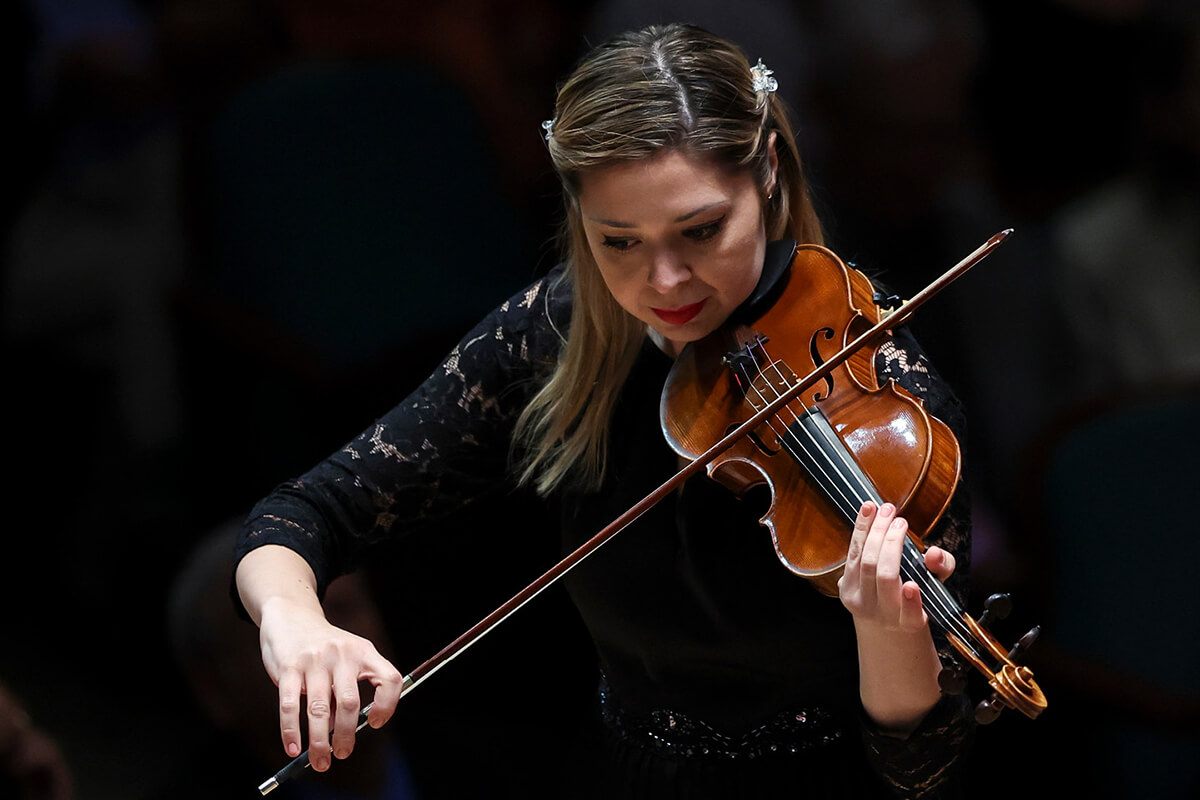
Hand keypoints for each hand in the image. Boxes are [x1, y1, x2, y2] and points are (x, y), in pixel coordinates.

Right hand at [257, 600, 403, 771]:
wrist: (292, 616)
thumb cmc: (324, 647)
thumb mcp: (345, 659)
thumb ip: (344, 691)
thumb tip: (340, 732)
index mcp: (364, 652)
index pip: (389, 679)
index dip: (388, 705)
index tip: (374, 724)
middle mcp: (343, 654)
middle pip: (350, 703)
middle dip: (347, 736)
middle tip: (343, 754)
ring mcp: (315, 660)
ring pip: (320, 710)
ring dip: (320, 742)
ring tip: (320, 761)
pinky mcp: (289, 667)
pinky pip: (290, 705)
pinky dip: (291, 732)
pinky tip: (293, 748)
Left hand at [837, 501, 955, 631]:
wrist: (881, 623)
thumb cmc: (912, 600)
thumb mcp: (934, 588)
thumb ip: (941, 568)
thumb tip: (933, 553)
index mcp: (910, 623)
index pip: (910, 616)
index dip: (911, 602)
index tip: (912, 586)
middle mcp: (882, 616)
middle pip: (885, 576)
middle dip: (891, 543)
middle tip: (901, 520)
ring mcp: (859, 603)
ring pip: (864, 561)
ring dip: (874, 531)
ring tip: (886, 510)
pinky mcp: (844, 589)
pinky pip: (852, 555)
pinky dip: (861, 530)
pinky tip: (868, 511)